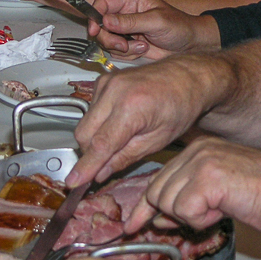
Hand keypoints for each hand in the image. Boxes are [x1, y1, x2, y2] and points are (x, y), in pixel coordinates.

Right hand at [68, 54, 222, 185]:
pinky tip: (119, 122)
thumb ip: (125, 157)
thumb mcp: (158, 140)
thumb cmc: (181, 105)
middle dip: (91, 153)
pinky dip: (99, 122)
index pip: (100, 144)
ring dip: (95, 138)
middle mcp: (115, 91)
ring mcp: (107, 83)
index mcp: (132, 107)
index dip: (85, 167)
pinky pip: (90, 110)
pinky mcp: (104, 80)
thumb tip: (99, 173)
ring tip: (122, 138)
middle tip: (107, 163)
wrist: (187, 77)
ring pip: (85, 123)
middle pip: (84, 134)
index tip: (73, 181)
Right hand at [91, 0, 220, 59]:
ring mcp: (126, 29)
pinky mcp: (129, 43)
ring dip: (122, 48)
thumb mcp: (156, 21)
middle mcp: (126, 13)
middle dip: (110, 38)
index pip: (103, 3)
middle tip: (124, 44)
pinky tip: (143, 50)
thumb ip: (131, 21)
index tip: (96, 30)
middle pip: (100, 25)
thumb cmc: (180, 27)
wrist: (190, 45)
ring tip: (142, 46)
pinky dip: (127, 54)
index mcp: (132, 0)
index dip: (95, 16)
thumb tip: (107, 20)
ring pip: (107, 40)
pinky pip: (116, 51)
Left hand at [125, 137, 260, 234]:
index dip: (147, 206)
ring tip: (220, 210)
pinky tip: (223, 211)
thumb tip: (156, 217)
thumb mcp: (219, 192)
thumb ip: (188, 197)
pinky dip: (201, 221)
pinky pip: (184, 211)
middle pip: (157, 192)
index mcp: (200, 148)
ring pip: (167, 203)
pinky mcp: (207, 178)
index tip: (134, 224)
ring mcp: (201, 162)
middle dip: (168, 214)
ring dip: (191, 217)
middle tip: (200, 219)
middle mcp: (198, 150)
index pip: (159, 178)